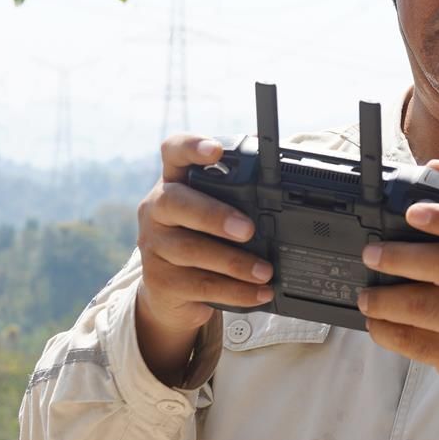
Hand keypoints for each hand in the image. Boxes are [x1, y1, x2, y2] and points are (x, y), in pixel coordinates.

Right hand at [133, 134, 273, 379]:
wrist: (171, 292)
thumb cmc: (202, 239)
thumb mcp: (214, 214)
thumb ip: (236, 198)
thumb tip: (283, 193)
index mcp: (174, 183)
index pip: (173, 152)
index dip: (191, 147)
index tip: (216, 151)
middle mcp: (157, 210)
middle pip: (176, 203)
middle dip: (214, 215)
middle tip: (248, 229)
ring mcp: (154, 246)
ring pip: (191, 250)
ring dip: (234, 262)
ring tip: (265, 271)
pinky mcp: (160, 281)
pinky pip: (201, 286)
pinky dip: (236, 291)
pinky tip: (259, 292)